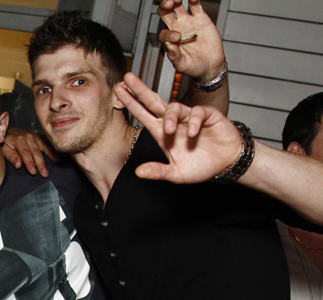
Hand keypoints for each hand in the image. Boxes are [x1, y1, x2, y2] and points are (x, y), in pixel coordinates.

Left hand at [1, 127, 58, 176]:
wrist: (9, 132)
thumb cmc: (6, 142)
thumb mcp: (4, 149)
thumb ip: (11, 157)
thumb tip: (19, 165)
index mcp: (19, 139)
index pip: (25, 153)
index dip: (29, 163)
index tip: (33, 172)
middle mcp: (28, 137)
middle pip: (36, 152)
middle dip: (40, 163)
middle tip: (45, 174)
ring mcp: (35, 136)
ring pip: (44, 147)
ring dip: (50, 155)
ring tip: (56, 162)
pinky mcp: (39, 138)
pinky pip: (47, 143)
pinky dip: (53, 149)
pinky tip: (58, 156)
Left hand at [114, 73, 241, 182]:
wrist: (227, 164)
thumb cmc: (201, 166)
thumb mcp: (176, 174)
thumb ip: (158, 172)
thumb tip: (139, 172)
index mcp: (163, 134)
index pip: (144, 115)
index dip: (132, 103)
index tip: (118, 92)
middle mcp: (174, 122)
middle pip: (154, 102)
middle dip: (141, 90)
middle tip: (128, 78)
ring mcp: (190, 117)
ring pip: (174, 107)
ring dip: (169, 117)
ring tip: (168, 130)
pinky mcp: (207, 115)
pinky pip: (197, 113)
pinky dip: (194, 121)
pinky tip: (193, 133)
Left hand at [158, 0, 225, 81]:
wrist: (211, 65)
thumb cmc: (194, 67)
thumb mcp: (182, 65)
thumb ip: (174, 56)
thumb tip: (169, 45)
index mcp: (170, 41)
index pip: (164, 33)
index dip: (168, 33)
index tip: (177, 37)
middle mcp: (177, 28)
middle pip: (166, 13)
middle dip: (164, 6)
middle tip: (169, 3)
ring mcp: (188, 22)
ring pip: (178, 6)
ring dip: (175, 0)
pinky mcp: (200, 18)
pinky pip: (195, 6)